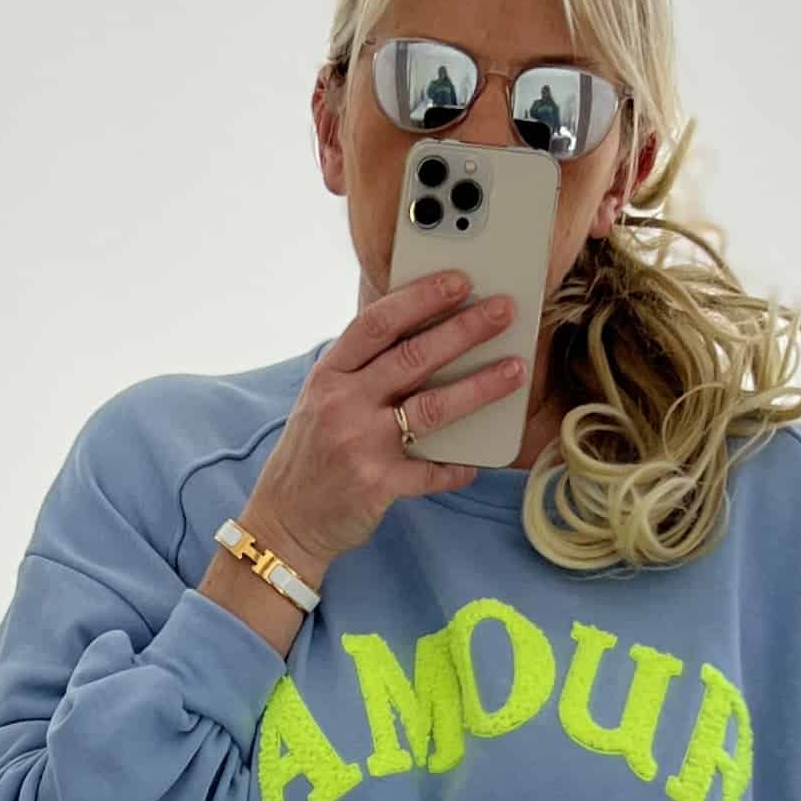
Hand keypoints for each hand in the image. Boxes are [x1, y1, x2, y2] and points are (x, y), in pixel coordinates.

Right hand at [246, 267, 526, 571]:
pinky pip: (431, 472)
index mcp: (329, 375)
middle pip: (413, 357)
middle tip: (503, 310)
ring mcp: (360, 444)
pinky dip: (458, 466)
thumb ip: (363, 374)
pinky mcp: (377, 485)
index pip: (377, 323)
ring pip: (432, 407)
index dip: (420, 298)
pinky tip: (478, 461)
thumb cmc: (312, 456)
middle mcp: (342, 403)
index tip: (458, 280)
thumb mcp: (322, 402)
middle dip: (464, 329)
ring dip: (479, 387)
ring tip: (515, 370)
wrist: (286, 520)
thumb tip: (427, 341)